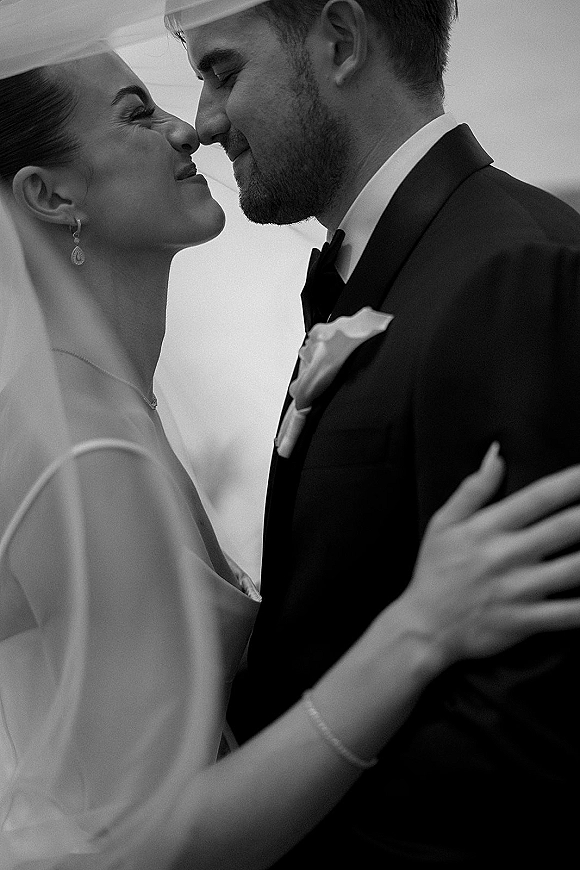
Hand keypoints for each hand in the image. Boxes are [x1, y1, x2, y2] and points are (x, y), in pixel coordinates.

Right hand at [403, 444, 579, 665]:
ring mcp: (519, 589)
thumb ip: (473, 488)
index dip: (572, 482)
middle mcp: (507, 554)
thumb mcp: (443, 522)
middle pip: (565, 528)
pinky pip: (568, 614)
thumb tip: (496, 455)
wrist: (423, 626)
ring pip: (574, 569)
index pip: (539, 497)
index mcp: (488, 527)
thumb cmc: (434, 571)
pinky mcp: (525, 621)